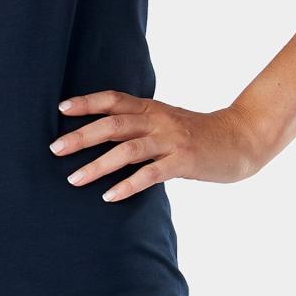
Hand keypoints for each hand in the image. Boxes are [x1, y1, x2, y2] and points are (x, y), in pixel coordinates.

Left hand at [49, 91, 265, 201]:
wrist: (240, 140)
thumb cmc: (197, 134)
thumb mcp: (166, 122)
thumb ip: (138, 125)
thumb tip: (101, 134)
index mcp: (151, 108)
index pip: (113, 99)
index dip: (87, 102)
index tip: (61, 108)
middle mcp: (158, 120)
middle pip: (113, 124)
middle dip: (81, 136)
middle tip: (55, 148)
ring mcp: (171, 140)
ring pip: (127, 150)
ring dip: (98, 165)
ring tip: (74, 179)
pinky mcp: (183, 161)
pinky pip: (150, 174)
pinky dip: (128, 184)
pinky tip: (109, 196)